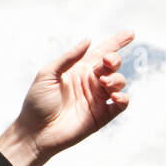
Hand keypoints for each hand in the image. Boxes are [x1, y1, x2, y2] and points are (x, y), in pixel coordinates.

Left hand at [0, 29, 133, 165]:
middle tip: (107, 62)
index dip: (116, 43)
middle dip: (114, 60)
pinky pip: (121, 104)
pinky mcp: (101, 115)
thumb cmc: (36, 103)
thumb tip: (88, 40)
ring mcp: (97, 99)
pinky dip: (123, 98)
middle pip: (112, 65)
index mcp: (78, 71)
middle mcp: (90, 83)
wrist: (34, 132)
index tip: (131, 33)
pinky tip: (115, 96)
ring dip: (116, 79)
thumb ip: (68, 58)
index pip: (101, 53)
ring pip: (119, 82)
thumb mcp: (47, 75)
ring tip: (104, 82)